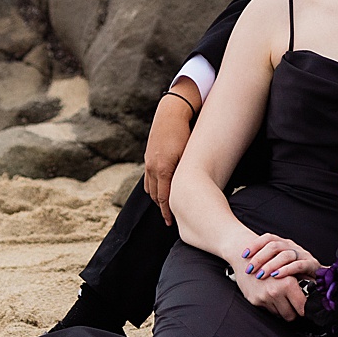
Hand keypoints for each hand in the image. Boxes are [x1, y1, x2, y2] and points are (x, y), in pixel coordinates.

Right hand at [143, 86, 198, 225]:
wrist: (171, 114)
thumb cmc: (185, 133)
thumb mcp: (188, 154)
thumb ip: (185, 172)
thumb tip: (189, 189)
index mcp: (163, 169)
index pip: (164, 198)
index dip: (167, 212)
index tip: (171, 223)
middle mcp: (152, 167)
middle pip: (155, 195)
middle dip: (162, 209)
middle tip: (169, 220)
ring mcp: (148, 162)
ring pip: (149, 188)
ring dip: (156, 198)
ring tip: (164, 207)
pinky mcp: (148, 156)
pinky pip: (148, 178)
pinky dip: (152, 187)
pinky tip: (159, 189)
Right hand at [232, 249, 309, 319]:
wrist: (243, 256)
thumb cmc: (267, 258)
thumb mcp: (288, 266)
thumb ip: (301, 280)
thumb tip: (314, 292)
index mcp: (287, 284)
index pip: (302, 308)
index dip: (305, 308)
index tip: (305, 307)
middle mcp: (275, 292)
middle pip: (291, 316)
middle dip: (293, 311)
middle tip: (293, 304)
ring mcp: (263, 298)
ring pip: (279, 315)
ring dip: (282, 308)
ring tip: (280, 296)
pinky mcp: (254, 301)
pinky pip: (268, 311)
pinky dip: (271, 305)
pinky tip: (270, 295)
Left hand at [238, 232, 321, 284]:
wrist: (319, 280)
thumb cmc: (294, 275)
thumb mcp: (277, 267)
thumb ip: (266, 265)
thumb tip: (246, 268)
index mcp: (283, 244)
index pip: (267, 238)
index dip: (255, 245)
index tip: (244, 255)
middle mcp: (292, 246)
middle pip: (273, 245)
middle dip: (259, 257)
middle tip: (250, 269)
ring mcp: (302, 254)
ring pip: (285, 254)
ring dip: (271, 265)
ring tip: (261, 274)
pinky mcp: (311, 264)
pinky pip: (298, 265)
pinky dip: (286, 270)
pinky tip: (276, 276)